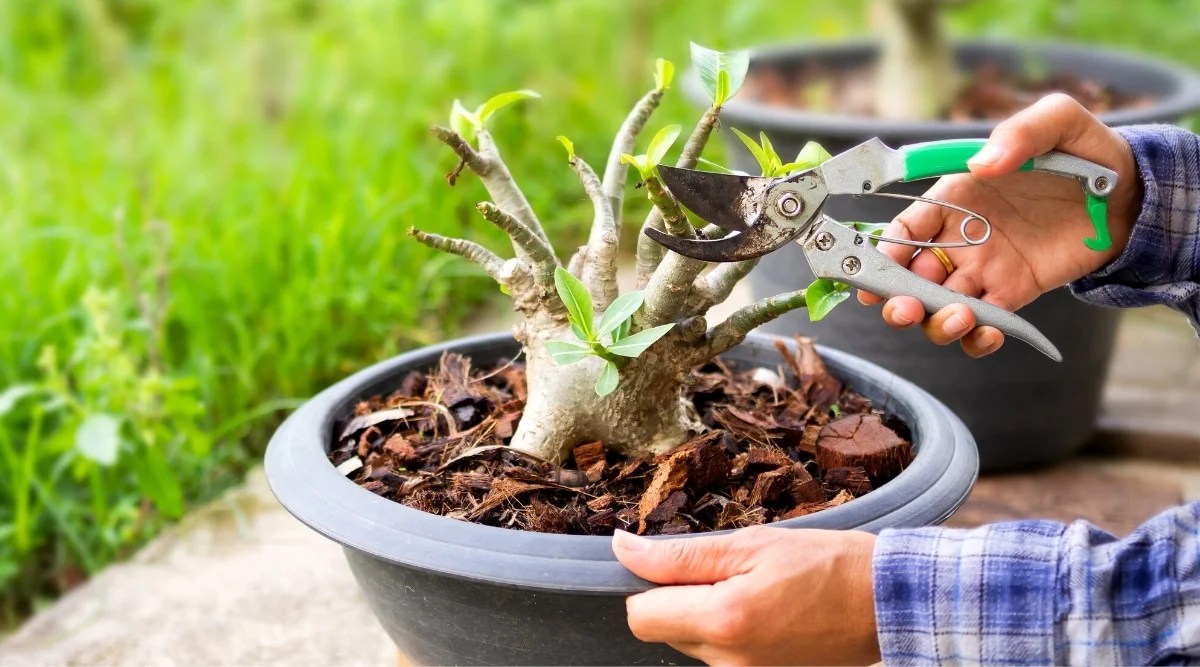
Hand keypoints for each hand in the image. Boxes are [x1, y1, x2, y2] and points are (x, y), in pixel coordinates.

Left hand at [612, 526, 879, 665]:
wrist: (887, 602)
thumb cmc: (826, 565)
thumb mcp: (752, 544)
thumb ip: (679, 555)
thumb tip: (622, 549)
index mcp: (722, 621)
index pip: (639, 617)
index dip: (648, 586)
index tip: (678, 566)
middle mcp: (729, 664)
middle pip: (665, 632)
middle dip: (683, 600)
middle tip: (732, 573)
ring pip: (694, 646)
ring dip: (709, 618)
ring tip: (757, 594)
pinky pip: (724, 660)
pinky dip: (733, 637)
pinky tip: (768, 617)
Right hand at [859, 93, 1142, 356]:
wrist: (1130, 191)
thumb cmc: (1084, 150)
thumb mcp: (1056, 122)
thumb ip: (1018, 134)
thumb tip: (984, 164)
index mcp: (954, 198)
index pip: (904, 229)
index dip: (884, 251)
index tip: (880, 267)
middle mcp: (959, 238)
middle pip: (909, 278)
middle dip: (897, 298)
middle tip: (905, 307)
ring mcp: (984, 270)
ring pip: (939, 307)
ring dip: (935, 322)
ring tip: (960, 318)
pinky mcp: (1013, 294)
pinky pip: (983, 325)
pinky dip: (976, 339)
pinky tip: (988, 332)